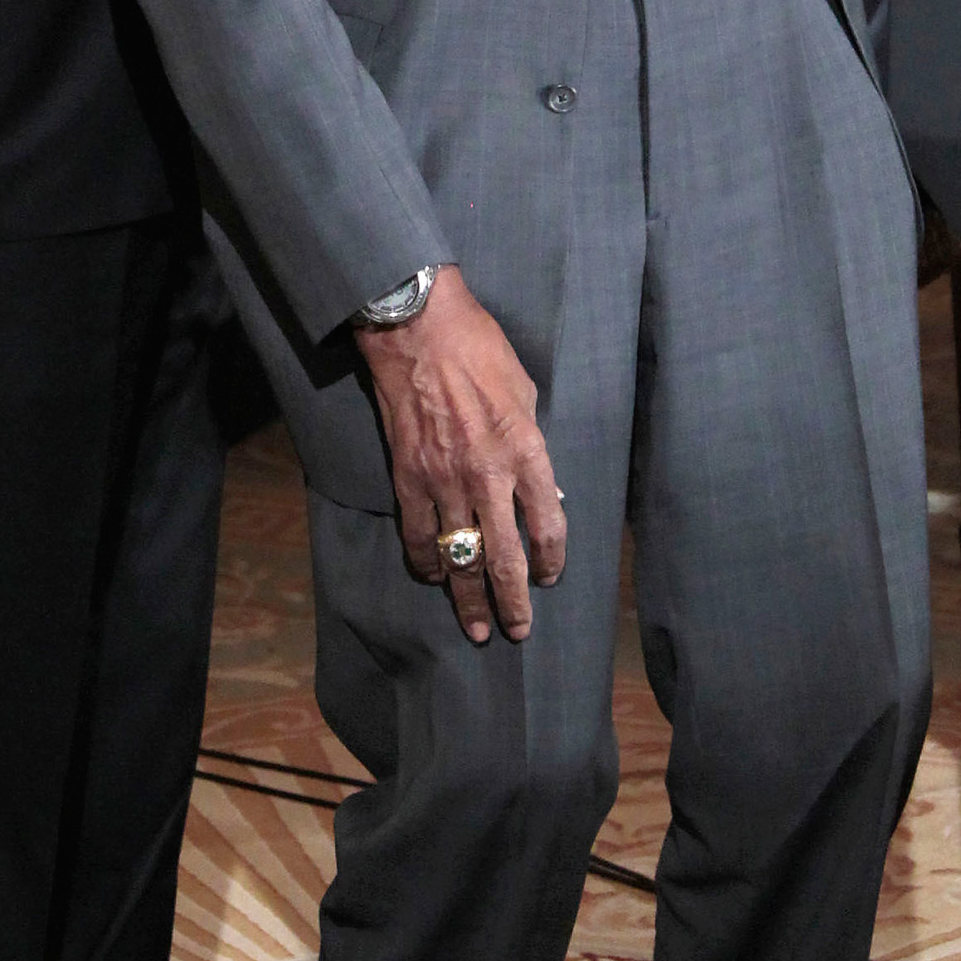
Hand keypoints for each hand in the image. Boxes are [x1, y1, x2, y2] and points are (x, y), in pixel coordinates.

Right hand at [356, 266, 565, 643]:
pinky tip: (436, 579)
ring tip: (479, 630)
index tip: (551, 577)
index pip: (547, 524)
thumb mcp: (525, 393)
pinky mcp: (408, 478)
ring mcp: (444, 481)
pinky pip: (417, 537)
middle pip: (504, 557)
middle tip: (519, 630)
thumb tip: (540, 490)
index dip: (552, 559)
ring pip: (460, 558)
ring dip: (470, 599)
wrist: (419, 330)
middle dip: (514, 601)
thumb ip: (532, 445)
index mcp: (525, 450)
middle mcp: (487, 475)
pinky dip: (427, 564)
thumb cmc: (480, 350)